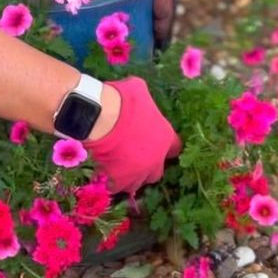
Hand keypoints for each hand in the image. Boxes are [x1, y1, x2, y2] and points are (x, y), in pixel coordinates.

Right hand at [84, 77, 181, 194]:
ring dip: (129, 177)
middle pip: (156, 172)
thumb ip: (144, 101)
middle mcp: (155, 160)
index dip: (165, 147)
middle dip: (147, 167)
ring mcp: (137, 173)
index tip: (155, 143)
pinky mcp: (118, 181)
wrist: (102, 117)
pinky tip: (102, 173)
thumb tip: (139, 98)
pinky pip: (116, 188)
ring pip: (136, 183)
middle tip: (133, 157)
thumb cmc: (124, 100)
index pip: (175, 149)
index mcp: (165, 138)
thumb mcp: (139, 90)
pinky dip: (110, 182)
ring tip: (116, 167)